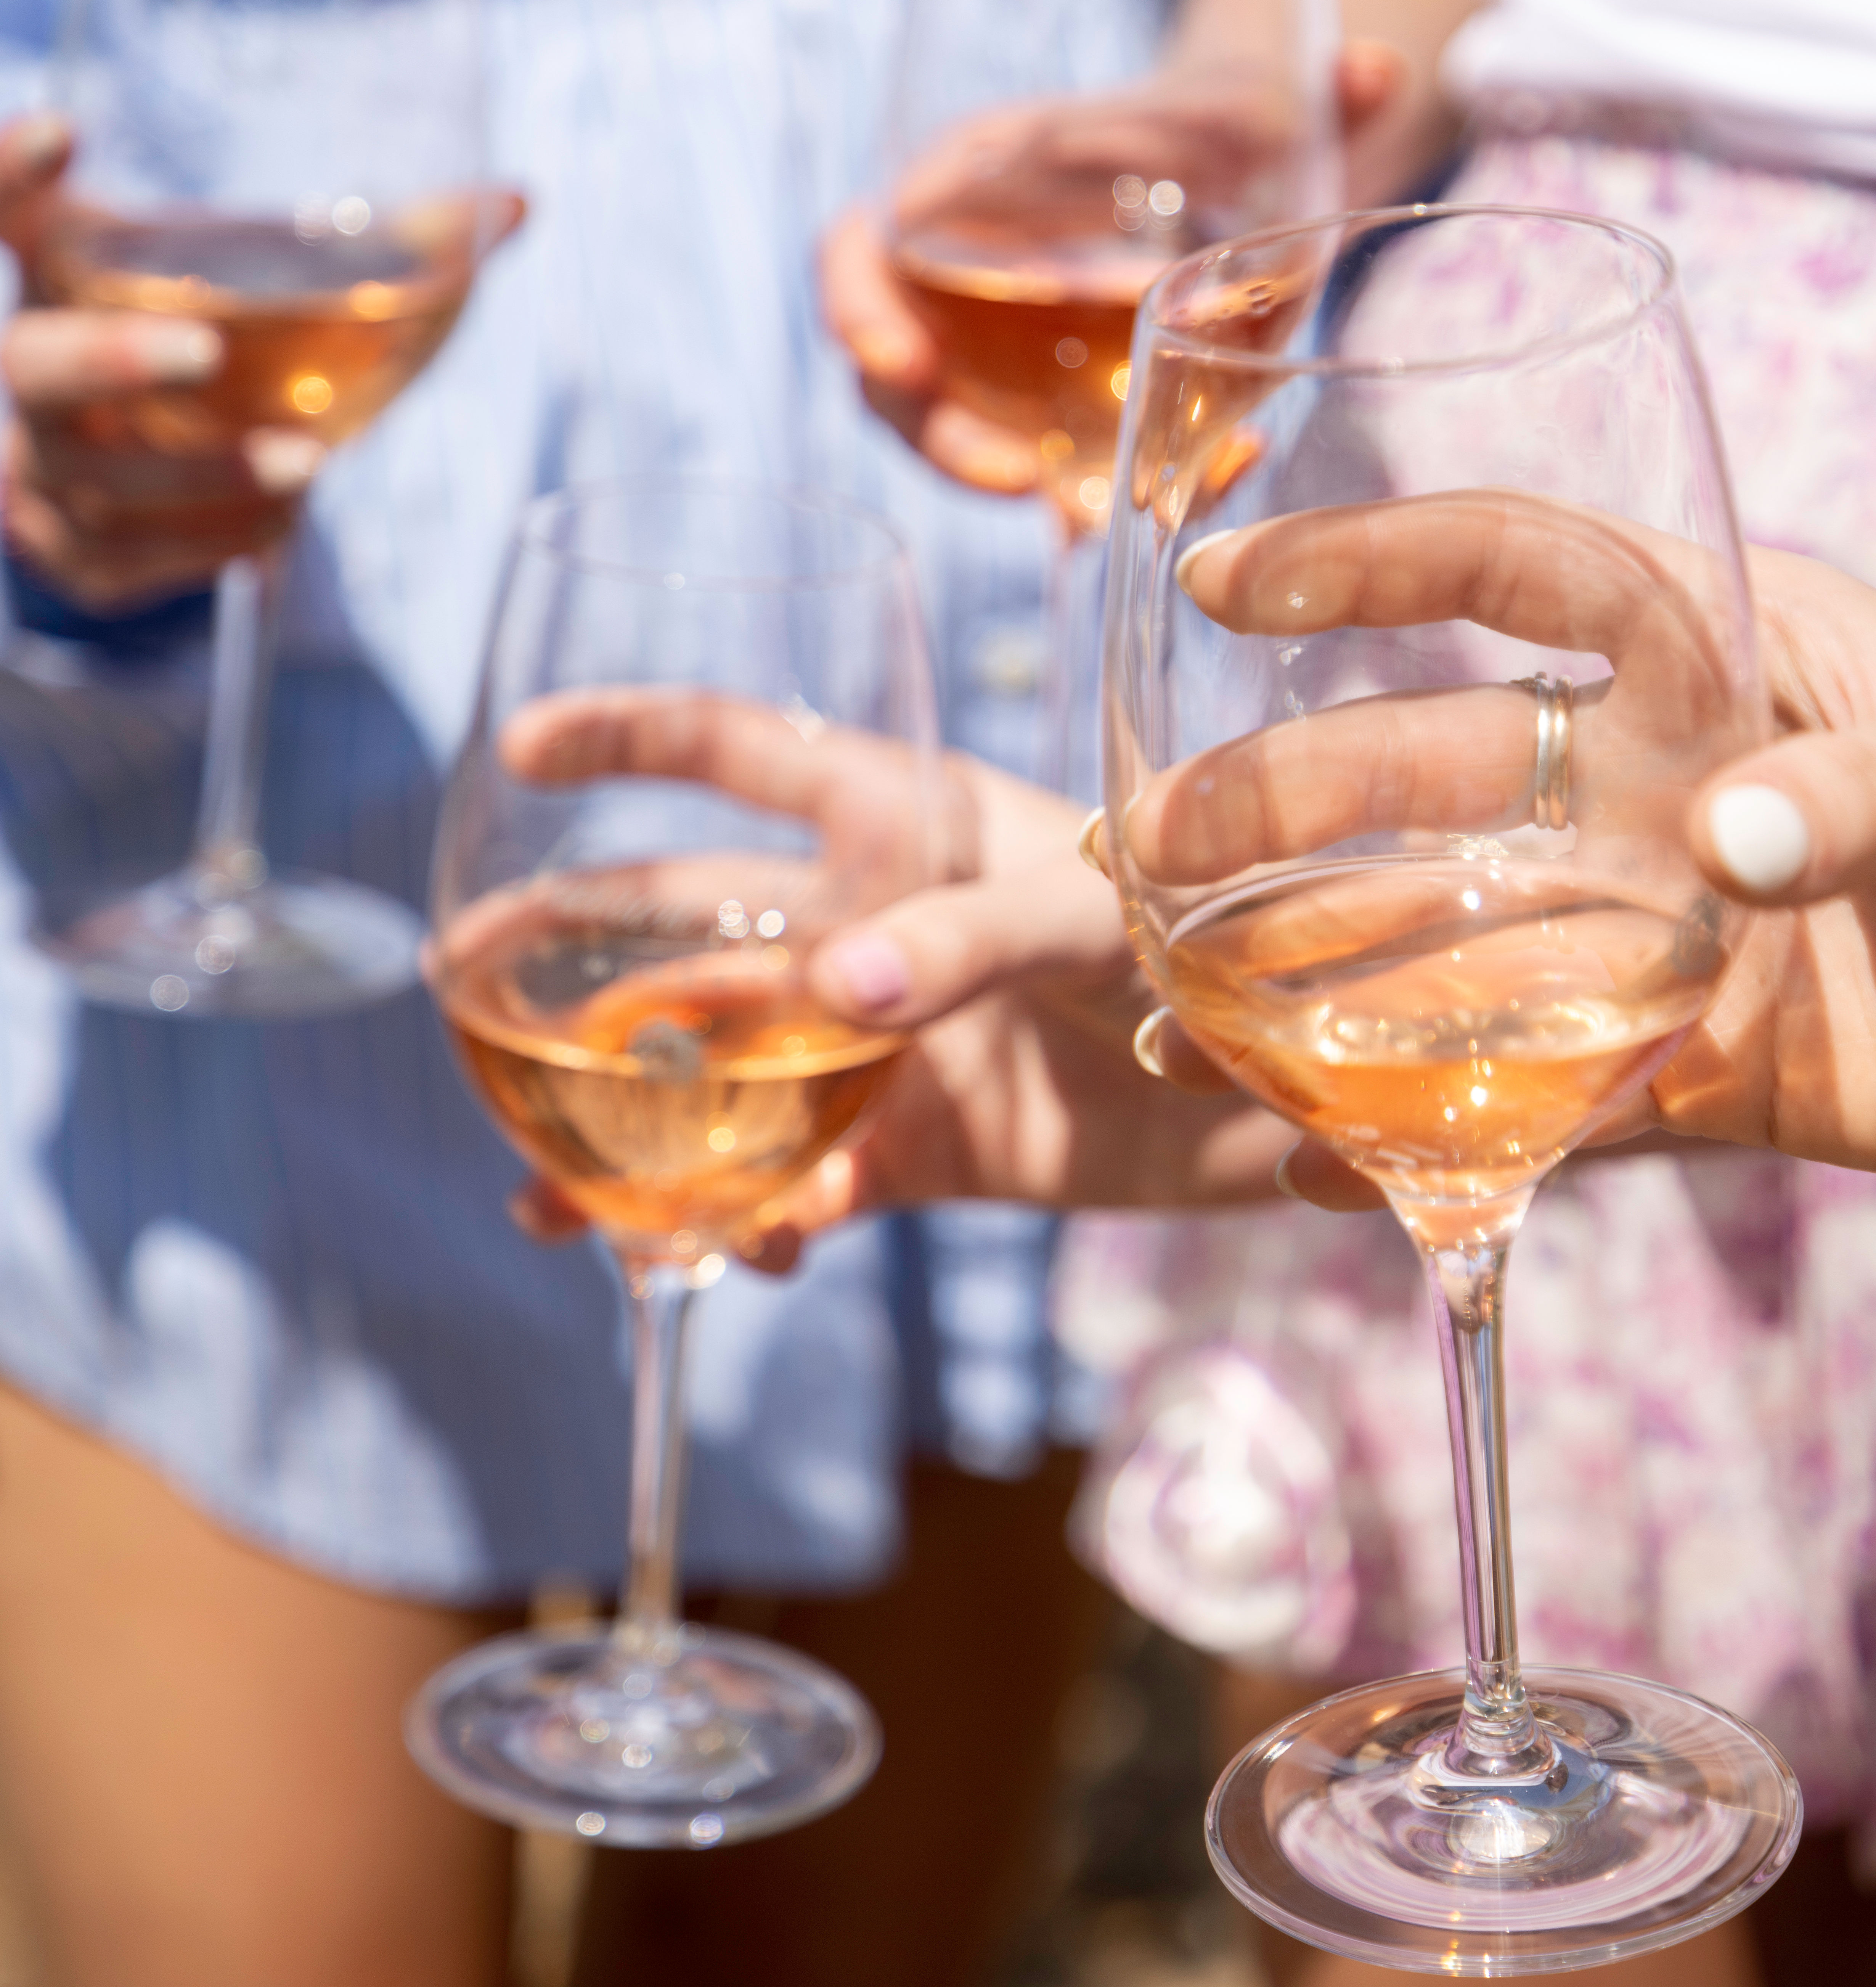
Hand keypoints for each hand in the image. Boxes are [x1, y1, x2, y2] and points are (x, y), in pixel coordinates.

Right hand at [1, 122, 525, 612]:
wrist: (163, 472)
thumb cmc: (226, 348)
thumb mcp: (274, 279)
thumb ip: (389, 235)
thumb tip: (520, 203)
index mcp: (62, 273)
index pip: (1, 209)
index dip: (7, 174)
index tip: (64, 130)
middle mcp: (25, 368)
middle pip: (28, 364)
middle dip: (112, 359)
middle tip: (206, 352)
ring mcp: (34, 471)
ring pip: (90, 480)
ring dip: (201, 474)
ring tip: (306, 467)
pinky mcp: (72, 558)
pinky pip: (126, 560)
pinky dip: (208, 543)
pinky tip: (278, 524)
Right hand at [487, 696, 1324, 1263]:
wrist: (1303, 1092)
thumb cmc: (1214, 947)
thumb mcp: (1093, 913)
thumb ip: (962, 936)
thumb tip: (828, 990)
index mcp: (895, 820)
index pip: (735, 746)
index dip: (626, 732)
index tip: (518, 746)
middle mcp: (867, 922)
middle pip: (677, 925)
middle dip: (567, 959)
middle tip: (462, 992)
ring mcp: (883, 1041)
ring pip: (716, 1077)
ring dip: (626, 1126)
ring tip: (542, 1191)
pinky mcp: (919, 1149)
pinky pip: (797, 1185)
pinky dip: (743, 1222)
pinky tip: (703, 1255)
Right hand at [820, 42, 1401, 496]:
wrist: (1209, 173)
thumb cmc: (1194, 137)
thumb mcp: (1245, 115)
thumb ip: (1313, 95)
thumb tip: (1380, 65)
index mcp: (964, 186)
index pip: (861, 248)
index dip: (860, 308)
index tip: (901, 364)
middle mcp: (954, 275)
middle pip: (890, 368)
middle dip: (938, 435)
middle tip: (1012, 479)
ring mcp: (984, 351)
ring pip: (948, 430)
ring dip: (1003, 476)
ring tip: (1080, 510)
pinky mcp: (1028, 407)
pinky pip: (1028, 458)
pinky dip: (1078, 485)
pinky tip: (1148, 500)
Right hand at [1169, 509, 1875, 1192]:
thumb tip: (1729, 839)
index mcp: (1725, 650)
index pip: (1521, 565)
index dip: (1370, 558)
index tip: (1224, 579)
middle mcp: (1661, 777)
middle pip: (1438, 769)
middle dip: (1287, 802)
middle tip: (1151, 849)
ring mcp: (1658, 926)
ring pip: (1449, 946)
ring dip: (1311, 981)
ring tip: (1177, 1026)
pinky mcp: (1686, 1070)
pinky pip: (1532, 1107)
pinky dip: (1427, 1145)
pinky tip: (1310, 1170)